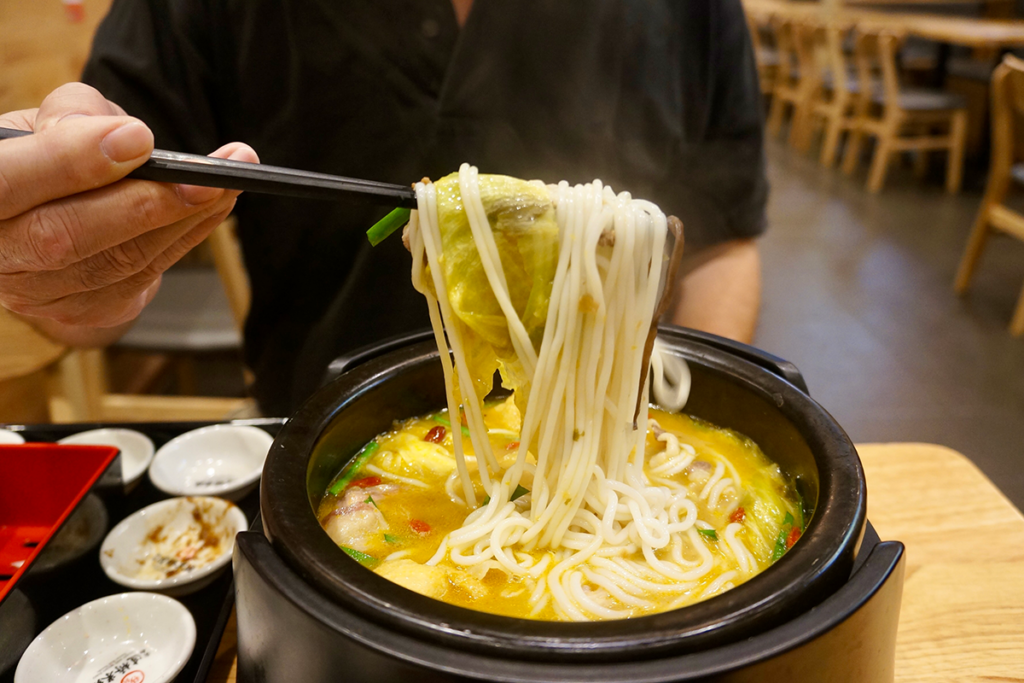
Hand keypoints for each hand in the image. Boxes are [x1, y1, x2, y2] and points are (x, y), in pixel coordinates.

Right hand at [0, 83, 257, 337]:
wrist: (52, 212)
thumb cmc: (48, 155)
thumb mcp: (47, 119)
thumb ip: (72, 115)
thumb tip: (120, 136)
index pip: (6, 182)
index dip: (68, 162)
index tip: (138, 140)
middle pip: (63, 236)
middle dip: (143, 204)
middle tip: (205, 176)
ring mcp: (38, 291)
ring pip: (115, 261)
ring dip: (181, 220)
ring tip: (226, 182)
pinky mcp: (85, 311)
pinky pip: (144, 277)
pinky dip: (187, 237)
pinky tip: (216, 206)